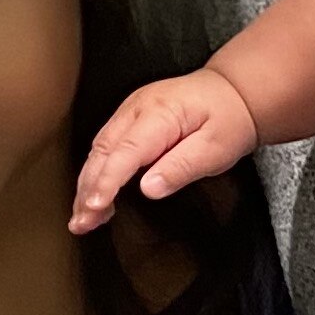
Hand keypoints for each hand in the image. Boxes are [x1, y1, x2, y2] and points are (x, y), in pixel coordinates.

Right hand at [69, 70, 260, 233]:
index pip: (124, 151)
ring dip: (87, 184)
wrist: (233, 91)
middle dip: (88, 189)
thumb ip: (181, 167)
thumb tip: (148, 188)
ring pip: (99, 149)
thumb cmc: (228, 118)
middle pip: (103, 151)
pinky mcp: (130, 119)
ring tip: (82, 218)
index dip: (107, 181)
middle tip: (81, 223)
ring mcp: (130, 111)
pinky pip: (106, 146)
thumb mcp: (216, 148)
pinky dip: (96, 172)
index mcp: (159, 113)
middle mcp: (137, 108)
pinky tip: (96, 197)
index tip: (95, 206)